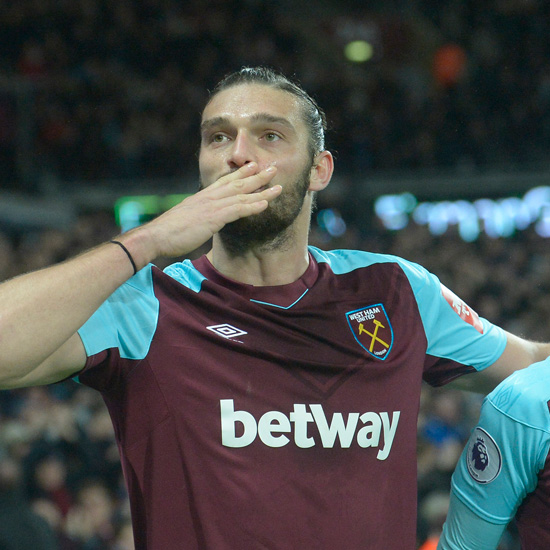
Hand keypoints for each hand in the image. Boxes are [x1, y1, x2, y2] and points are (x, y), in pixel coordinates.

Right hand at [123, 162, 280, 261]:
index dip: (241, 173)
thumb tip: (207, 221)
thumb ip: (200, 217)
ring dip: (262, 191)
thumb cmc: (169, 232)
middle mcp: (208, 197)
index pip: (225, 181)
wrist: (156, 236)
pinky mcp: (212, 218)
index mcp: (202, 197)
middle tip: (273, 168)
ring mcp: (211, 206)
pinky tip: (265, 205)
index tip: (254, 166)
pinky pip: (236, 210)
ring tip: (278, 187)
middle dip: (257, 176)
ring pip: (241, 195)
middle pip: (237, 183)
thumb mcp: (187, 220)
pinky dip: (252, 206)